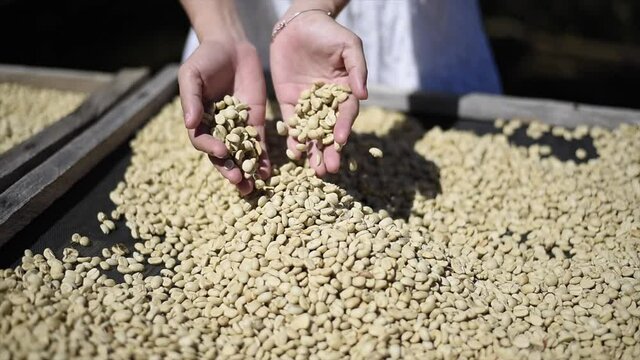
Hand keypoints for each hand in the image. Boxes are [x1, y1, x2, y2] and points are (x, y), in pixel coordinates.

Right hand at [179, 40, 270, 194]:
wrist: (231, 47)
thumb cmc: (206, 59)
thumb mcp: (191, 75)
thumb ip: (190, 98)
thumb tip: (189, 123)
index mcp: (198, 120)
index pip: (202, 140)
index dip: (210, 148)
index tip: (222, 152)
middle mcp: (217, 129)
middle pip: (222, 155)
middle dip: (229, 169)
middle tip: (238, 181)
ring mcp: (238, 128)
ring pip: (241, 155)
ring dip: (246, 172)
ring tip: (252, 187)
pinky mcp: (256, 123)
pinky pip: (259, 144)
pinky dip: (262, 160)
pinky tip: (266, 173)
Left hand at [270, 11, 367, 175]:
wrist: (299, 23)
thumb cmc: (329, 32)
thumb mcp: (349, 45)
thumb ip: (357, 68)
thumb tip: (364, 94)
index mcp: (345, 91)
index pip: (346, 114)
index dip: (344, 127)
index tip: (340, 142)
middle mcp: (328, 103)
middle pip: (329, 131)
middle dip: (328, 151)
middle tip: (327, 170)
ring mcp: (308, 104)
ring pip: (311, 132)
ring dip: (313, 151)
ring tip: (313, 170)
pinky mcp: (289, 102)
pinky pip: (291, 123)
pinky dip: (292, 139)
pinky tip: (293, 153)